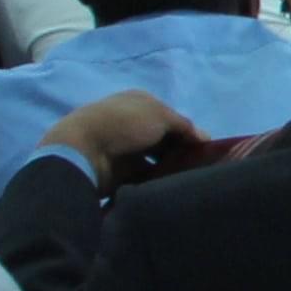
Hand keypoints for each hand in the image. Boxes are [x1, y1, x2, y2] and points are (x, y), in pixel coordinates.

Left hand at [39, 93, 202, 186]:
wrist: (84, 153)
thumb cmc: (124, 124)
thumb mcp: (161, 115)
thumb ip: (185, 126)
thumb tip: (205, 138)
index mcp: (138, 103)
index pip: (170, 117)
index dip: (187, 131)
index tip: (205, 148)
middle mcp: (131, 124)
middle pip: (164, 138)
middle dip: (181, 151)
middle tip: (202, 165)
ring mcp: (124, 148)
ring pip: (156, 159)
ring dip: (170, 167)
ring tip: (190, 178)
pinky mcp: (120, 172)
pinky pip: (146, 176)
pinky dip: (157, 180)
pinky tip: (172, 186)